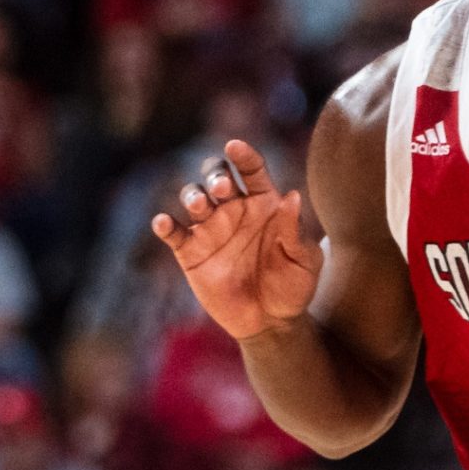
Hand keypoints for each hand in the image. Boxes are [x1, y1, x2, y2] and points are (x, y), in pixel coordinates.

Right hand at [153, 139, 322, 340]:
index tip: (236, 146)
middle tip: (223, 189)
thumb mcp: (304, 260)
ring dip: (193, 195)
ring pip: (193, 198)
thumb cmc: (293, 286)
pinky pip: (174, 233)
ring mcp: (210, 229)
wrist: (272, 322)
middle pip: (217, 176)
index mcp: (264, 203)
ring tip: (200, 204)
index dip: (244, 155)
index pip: (252, 170)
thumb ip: (296, 230)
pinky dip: (165, 225)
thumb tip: (292, 196)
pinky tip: (164, 223)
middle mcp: (234, 209)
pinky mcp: (191, 253)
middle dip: (215, 174)